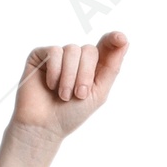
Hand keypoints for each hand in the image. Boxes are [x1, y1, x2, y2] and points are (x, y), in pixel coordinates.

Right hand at [12, 34, 129, 137]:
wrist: (43, 127)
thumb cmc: (70, 115)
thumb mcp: (97, 94)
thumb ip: (111, 68)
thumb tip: (125, 40)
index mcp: (92, 68)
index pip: (105, 46)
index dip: (114, 40)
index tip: (121, 39)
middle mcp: (76, 58)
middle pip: (89, 50)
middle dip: (85, 74)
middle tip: (79, 95)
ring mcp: (58, 55)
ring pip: (72, 50)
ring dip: (69, 77)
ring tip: (63, 96)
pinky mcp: (41, 55)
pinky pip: (54, 51)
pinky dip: (55, 71)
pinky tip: (50, 86)